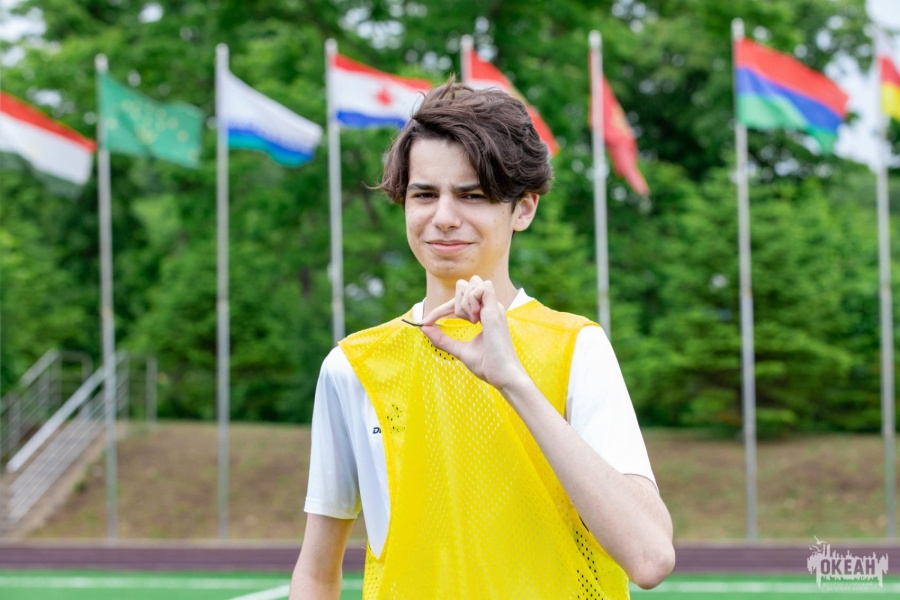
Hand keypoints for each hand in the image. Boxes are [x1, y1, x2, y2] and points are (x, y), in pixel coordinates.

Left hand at [420, 277, 527, 391]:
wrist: (502, 375)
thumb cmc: (487, 365)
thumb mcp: (459, 349)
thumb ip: (442, 339)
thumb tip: (423, 327)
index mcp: (485, 314)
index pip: (461, 299)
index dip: (441, 309)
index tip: (428, 321)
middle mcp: (491, 307)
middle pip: (467, 283)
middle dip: (456, 301)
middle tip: (463, 323)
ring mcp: (494, 307)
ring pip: (473, 282)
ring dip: (464, 302)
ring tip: (472, 322)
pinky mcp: (495, 310)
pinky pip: (482, 287)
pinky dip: (471, 300)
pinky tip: (475, 319)